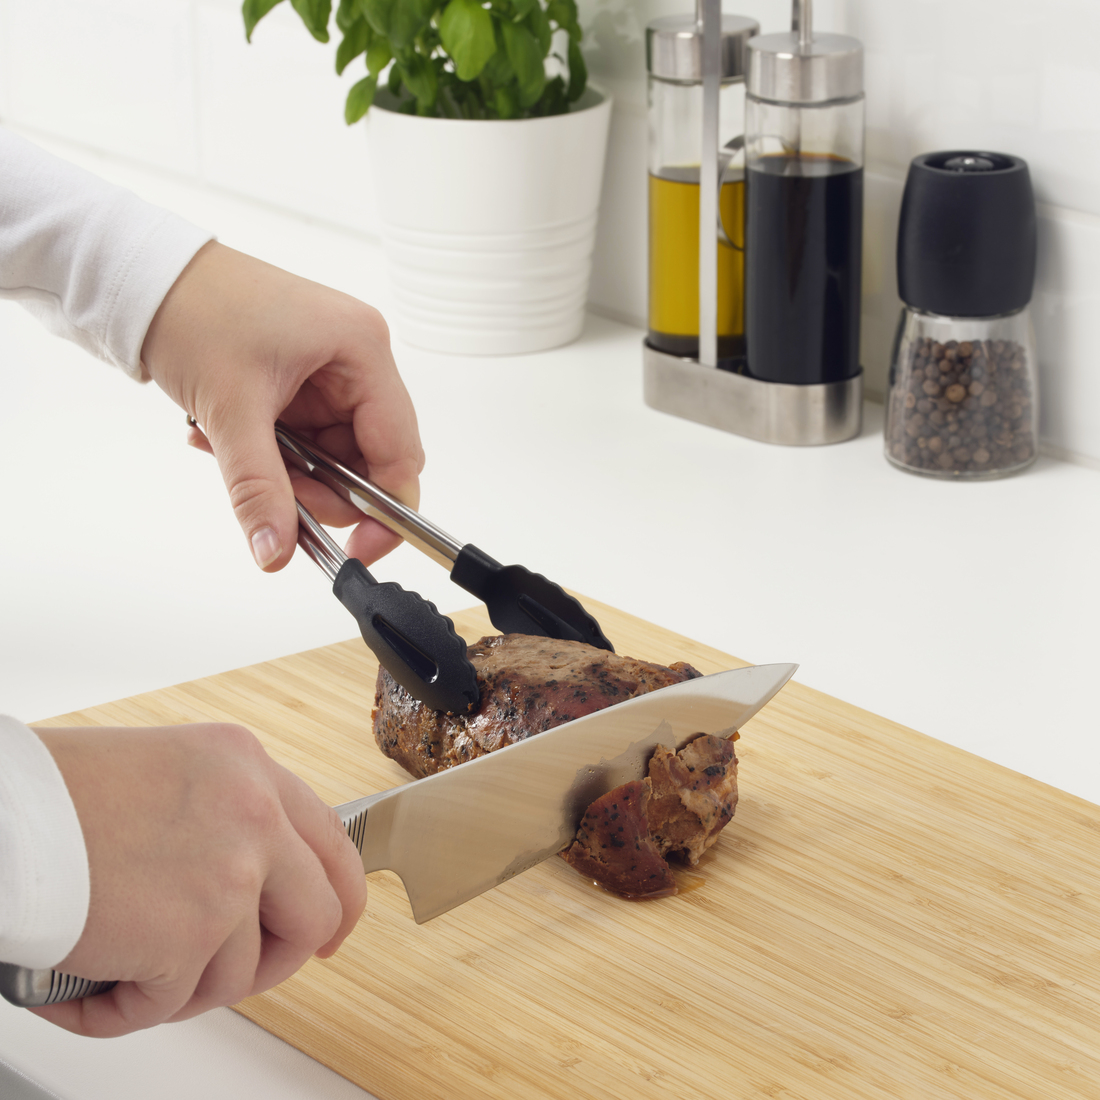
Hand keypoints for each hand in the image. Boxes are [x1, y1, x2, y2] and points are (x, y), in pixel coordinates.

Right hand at [32, 724, 366, 1036]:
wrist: (1, 815)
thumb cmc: (57, 793)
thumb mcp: (172, 771)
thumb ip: (224, 815)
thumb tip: (252, 883)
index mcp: (249, 767)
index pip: (332, 840)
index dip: (337, 896)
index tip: (329, 929)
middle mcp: (254, 814)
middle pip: (315, 913)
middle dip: (279, 959)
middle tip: (240, 975)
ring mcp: (229, 876)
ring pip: (240, 972)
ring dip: (184, 988)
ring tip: (128, 974)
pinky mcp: (185, 936)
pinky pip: (170, 1005)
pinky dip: (122, 1012)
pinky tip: (87, 992)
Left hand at [141, 241, 424, 570]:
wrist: (145, 278)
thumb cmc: (193, 308)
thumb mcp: (231, 410)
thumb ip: (259, 488)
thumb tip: (276, 551)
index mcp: (363, 349)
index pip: (399, 451)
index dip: (384, 511)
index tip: (359, 551)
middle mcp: (357, 360)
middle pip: (367, 461)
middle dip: (321, 491)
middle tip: (275, 498)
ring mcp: (332, 371)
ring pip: (332, 457)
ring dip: (286, 473)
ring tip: (232, 455)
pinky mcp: (305, 380)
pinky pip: (306, 442)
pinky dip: (271, 454)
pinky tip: (227, 441)